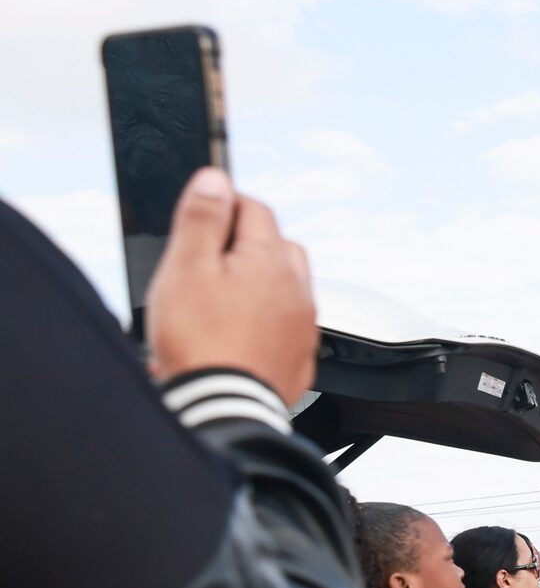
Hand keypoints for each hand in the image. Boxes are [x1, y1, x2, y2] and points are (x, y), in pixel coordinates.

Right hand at [145, 168, 317, 404]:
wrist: (222, 407)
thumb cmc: (201, 342)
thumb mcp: (187, 266)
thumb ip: (203, 219)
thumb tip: (216, 180)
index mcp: (272, 261)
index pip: (256, 209)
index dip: (225, 206)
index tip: (202, 216)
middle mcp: (299, 291)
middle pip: (277, 246)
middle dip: (246, 243)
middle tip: (208, 258)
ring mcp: (304, 327)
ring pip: (286, 286)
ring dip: (259, 281)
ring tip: (220, 297)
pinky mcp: (300, 357)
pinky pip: (287, 324)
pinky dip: (266, 319)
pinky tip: (237, 331)